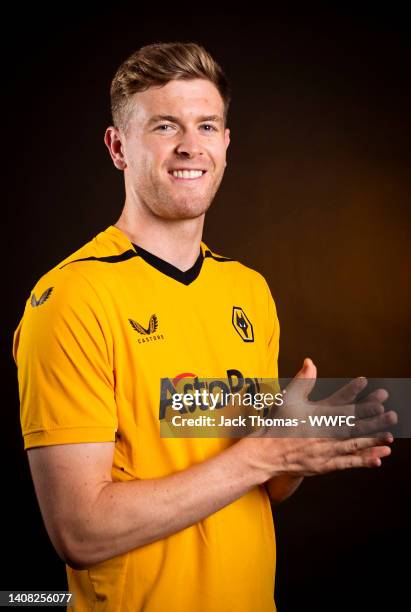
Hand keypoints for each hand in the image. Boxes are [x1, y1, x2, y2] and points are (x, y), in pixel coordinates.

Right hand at [238, 358, 396, 478]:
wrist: (266, 453)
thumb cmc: (278, 424)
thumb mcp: (288, 398)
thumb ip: (302, 380)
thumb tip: (311, 361)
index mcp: (316, 414)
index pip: (337, 399)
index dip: (352, 390)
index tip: (365, 381)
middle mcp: (323, 431)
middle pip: (352, 422)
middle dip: (371, 415)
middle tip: (388, 408)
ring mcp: (326, 449)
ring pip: (354, 442)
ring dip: (373, 437)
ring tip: (391, 432)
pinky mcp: (326, 464)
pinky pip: (349, 462)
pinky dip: (365, 459)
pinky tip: (380, 457)